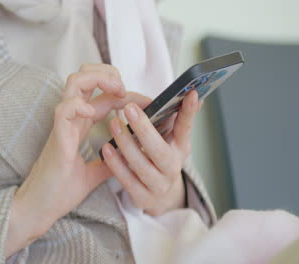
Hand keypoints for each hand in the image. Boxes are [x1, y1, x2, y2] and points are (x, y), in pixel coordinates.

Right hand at [6, 64, 150, 256]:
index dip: (123, 93)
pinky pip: (63, 110)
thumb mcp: (94, 173)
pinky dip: (77, 104)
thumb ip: (110, 162)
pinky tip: (92, 112)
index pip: (101, 96)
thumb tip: (129, 158)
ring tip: (117, 91)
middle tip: (125, 88)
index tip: (145, 103)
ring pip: (74, 83)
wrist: (40, 207)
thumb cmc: (61, 190)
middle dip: (107, 73)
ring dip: (97, 79)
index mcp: (79, 125)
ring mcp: (63, 126)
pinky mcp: (57, 138)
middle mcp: (71, 120)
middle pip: (84, 77)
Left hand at [102, 91, 201, 215]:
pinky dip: (116, 165)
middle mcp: (173, 168)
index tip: (191, 93)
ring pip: (141, 166)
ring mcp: (159, 185)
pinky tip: (106, 150)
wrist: (159, 195)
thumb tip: (192, 93)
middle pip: (159, 151)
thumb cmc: (161, 157)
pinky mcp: (143, 197)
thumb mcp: (172, 139)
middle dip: (144, 129)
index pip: (186, 128)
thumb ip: (178, 118)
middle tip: (129, 108)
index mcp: (181, 149)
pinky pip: (127, 181)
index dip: (189, 112)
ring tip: (113, 124)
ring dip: (126, 144)